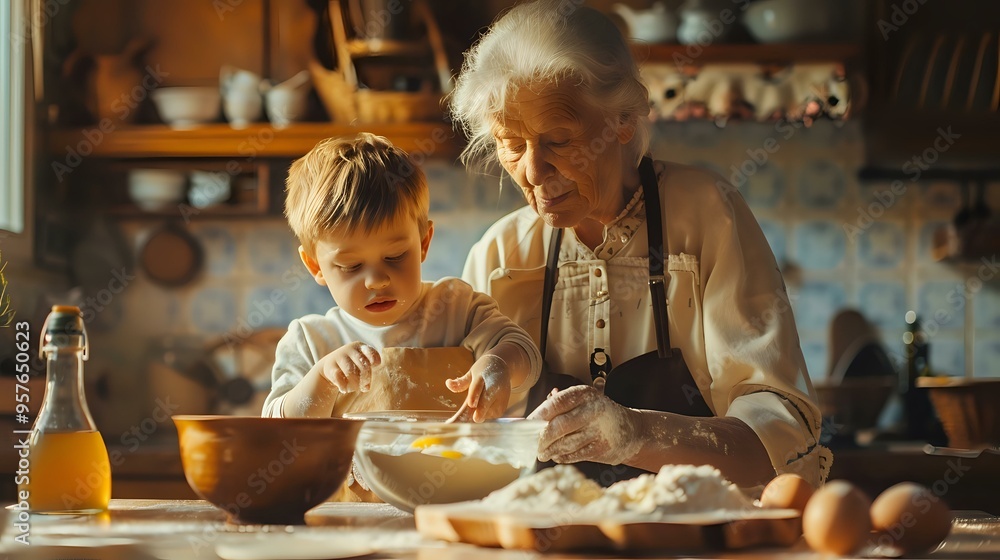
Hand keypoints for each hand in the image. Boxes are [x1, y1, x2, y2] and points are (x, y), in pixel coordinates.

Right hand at [318, 342, 379, 392]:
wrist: (330, 366)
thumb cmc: (351, 366)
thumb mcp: (361, 365)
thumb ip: (367, 373)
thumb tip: (366, 387)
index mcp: (359, 347)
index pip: (370, 352)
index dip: (374, 359)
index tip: (375, 365)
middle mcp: (349, 349)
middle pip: (363, 365)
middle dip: (365, 378)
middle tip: (364, 387)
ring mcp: (339, 356)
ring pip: (350, 372)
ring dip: (355, 384)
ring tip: (355, 388)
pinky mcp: (330, 366)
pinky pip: (339, 378)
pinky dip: (343, 386)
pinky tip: (344, 389)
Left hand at [446, 355, 510, 421]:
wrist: (502, 367)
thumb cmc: (483, 371)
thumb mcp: (472, 373)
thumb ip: (461, 382)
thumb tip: (448, 383)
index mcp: (483, 376)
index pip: (478, 386)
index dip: (474, 395)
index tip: (471, 404)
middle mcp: (494, 386)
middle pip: (486, 401)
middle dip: (481, 411)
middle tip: (474, 419)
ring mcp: (501, 396)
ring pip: (489, 411)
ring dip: (481, 414)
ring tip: (476, 411)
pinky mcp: (504, 405)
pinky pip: (492, 415)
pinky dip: (486, 415)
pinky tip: (484, 410)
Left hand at [528, 385, 642, 464]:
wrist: (631, 430)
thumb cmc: (598, 415)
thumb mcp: (582, 402)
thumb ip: (558, 406)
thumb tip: (531, 419)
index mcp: (585, 394)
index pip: (556, 403)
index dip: (539, 415)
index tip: (527, 425)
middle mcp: (594, 410)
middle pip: (559, 426)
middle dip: (542, 438)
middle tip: (533, 445)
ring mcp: (600, 430)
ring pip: (566, 443)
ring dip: (550, 450)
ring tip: (542, 453)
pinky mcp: (603, 449)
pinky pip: (575, 455)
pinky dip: (562, 457)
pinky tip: (557, 455)